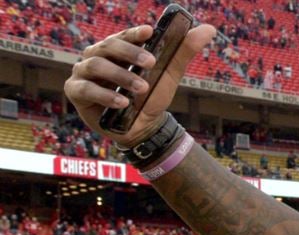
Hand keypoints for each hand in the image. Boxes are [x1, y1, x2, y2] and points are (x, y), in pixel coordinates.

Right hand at [64, 23, 215, 145]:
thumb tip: (209, 28)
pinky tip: (122, 102)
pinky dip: (105, 95)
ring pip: (96, 65)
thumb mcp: (169, 74)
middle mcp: (97, 56)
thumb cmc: (151, 96)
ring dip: (121, 76)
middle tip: (151, 63)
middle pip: (108, 46)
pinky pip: (86, 88)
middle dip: (130, 53)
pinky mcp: (76, 92)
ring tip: (141, 88)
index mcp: (117, 49)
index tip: (150, 32)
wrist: (143, 128)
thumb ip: (184, 51)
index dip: (135, 33)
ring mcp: (84, 73)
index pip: (124, 36)